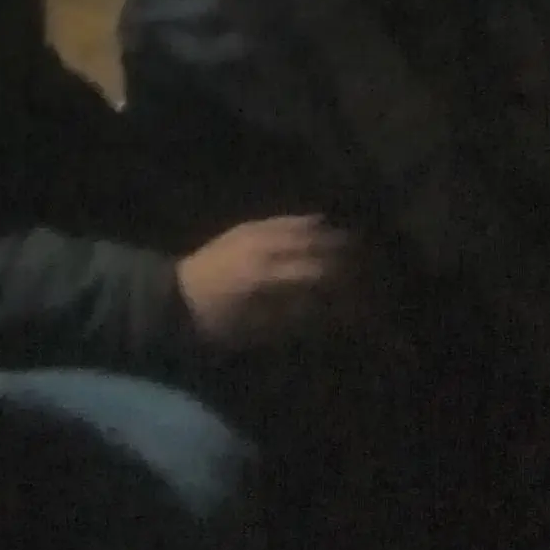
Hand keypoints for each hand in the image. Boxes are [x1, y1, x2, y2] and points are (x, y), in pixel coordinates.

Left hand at [177, 214, 360, 346]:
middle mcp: (265, 248)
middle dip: (347, 257)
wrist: (180, 298)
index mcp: (268, 276)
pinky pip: (285, 219)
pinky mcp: (248, 227)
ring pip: (304, 227)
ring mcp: (256, 233)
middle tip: (369, 270)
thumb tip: (336, 310)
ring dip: (332, 236)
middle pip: (317, 245)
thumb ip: (299, 316)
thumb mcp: (262, 330)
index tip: (366, 297)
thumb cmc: (221, 325)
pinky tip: (324, 225)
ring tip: (355, 247)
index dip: (346, 285)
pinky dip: (309, 223)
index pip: (320, 273)